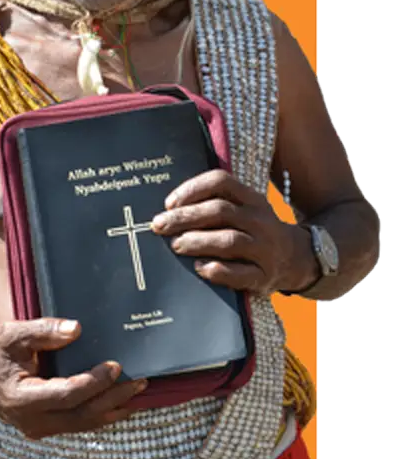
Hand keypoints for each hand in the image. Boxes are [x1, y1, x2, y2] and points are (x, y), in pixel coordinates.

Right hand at [0, 318, 146, 439]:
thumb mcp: (12, 334)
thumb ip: (43, 330)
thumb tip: (77, 329)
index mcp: (22, 399)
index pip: (67, 394)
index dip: (93, 382)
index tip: (115, 366)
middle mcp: (32, 421)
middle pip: (82, 415)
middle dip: (113, 399)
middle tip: (139, 382)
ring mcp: (39, 429)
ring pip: (83, 424)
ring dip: (112, 409)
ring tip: (137, 393)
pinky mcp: (45, 428)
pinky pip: (78, 424)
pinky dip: (100, 413)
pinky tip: (118, 403)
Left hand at [150, 169, 318, 294]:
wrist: (298, 258)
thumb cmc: (254, 229)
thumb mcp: (244, 208)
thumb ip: (214, 203)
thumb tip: (168, 209)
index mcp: (252, 199)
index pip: (221, 182)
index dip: (192, 189)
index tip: (169, 203)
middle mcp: (260, 220)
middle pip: (220, 211)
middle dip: (185, 217)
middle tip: (160, 226)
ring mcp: (265, 248)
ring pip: (229, 240)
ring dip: (198, 242)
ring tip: (176, 245)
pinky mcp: (265, 276)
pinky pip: (241, 274)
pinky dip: (218, 271)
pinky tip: (200, 268)